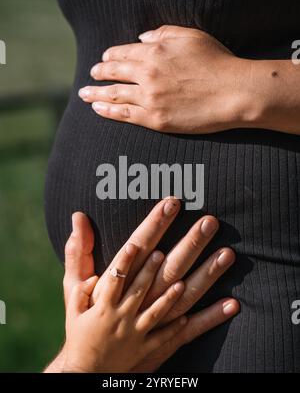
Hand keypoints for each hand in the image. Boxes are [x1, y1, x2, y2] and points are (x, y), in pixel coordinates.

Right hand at [45, 198, 238, 371]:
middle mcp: (132, 305)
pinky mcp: (159, 344)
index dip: (152, 227)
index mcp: (111, 288)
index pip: (136, 250)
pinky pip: (188, 331)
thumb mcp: (72, 287)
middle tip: (208, 221)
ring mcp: (148, 325)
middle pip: (165, 270)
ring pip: (182, 298)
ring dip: (204, 276)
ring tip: (226, 253)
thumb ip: (78, 251)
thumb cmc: (81, 323)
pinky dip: (209, 318)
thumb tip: (78, 216)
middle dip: (188, 245)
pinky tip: (231, 303)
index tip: (169, 207)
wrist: (86, 370)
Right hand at [63, 243, 186, 372]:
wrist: (85, 373)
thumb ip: (80, 294)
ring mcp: (133, 334)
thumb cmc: (78, 340)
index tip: (133, 245)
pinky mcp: (142, 348)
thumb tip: (94, 277)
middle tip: (160, 253)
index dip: (124, 261)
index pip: (115, 280)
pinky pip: (161, 338)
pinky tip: (185, 318)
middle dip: (149, 271)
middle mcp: (120, 318)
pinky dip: (174, 329)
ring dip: (168, 297)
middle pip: (138, 291)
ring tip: (180, 283)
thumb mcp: (73, 315)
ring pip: (155, 312)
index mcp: (103, 309)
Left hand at [79, 25, 245, 133]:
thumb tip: (142, 40)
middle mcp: (146, 74)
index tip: (104, 60)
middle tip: (90, 76)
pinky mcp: (155, 119)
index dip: (110, 56)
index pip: (122, 53)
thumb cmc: (217, 62)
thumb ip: (163, 34)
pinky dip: (108, 111)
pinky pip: (124, 115)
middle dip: (99, 73)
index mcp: (154, 52)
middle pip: (113, 73)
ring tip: (84, 94)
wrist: (233, 92)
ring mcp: (149, 98)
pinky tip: (98, 109)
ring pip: (114, 94)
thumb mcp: (191, 36)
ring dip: (96, 93)